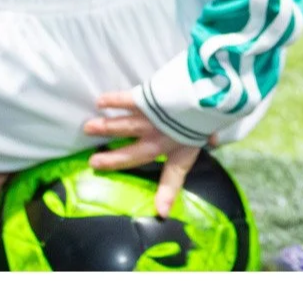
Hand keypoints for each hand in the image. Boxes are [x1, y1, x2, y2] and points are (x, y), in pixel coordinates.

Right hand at [83, 91, 202, 218]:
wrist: (210, 91)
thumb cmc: (211, 111)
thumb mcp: (211, 127)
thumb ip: (209, 135)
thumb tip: (214, 140)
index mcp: (180, 150)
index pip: (173, 176)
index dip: (167, 195)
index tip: (161, 211)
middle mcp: (162, 140)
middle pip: (133, 153)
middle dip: (113, 160)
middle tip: (93, 162)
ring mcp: (152, 121)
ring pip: (124, 126)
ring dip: (106, 127)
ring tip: (88, 128)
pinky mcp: (147, 101)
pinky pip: (127, 102)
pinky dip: (114, 101)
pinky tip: (101, 102)